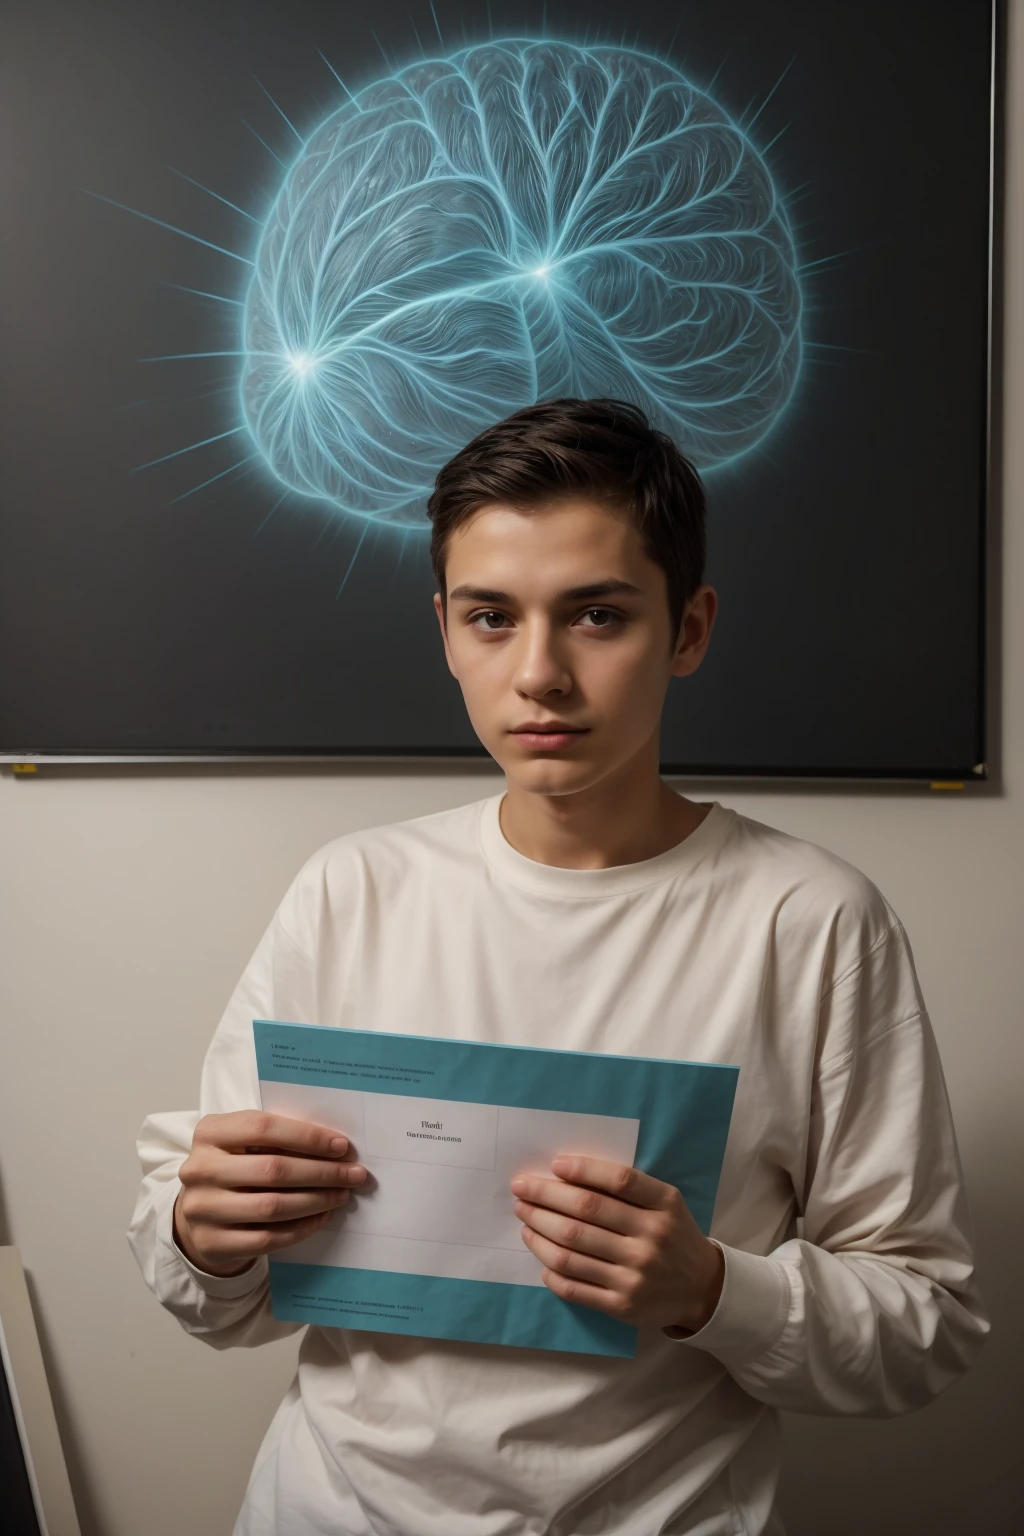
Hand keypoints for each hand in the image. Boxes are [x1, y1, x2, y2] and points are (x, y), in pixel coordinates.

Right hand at [173, 1110, 366, 1276]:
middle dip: (321, 1172)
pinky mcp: (212, 1243)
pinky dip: (301, 1228)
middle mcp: (199, 1169)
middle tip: (354, 1174)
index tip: (341, 1146)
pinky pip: (267, 1238)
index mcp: (210, 1132)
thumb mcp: (244, 1144)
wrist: (198, 1216)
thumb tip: (335, 1147)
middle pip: (272, 1169)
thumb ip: (277, 1139)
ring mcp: (203, 1208)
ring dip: (316, 1201)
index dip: (307, 1137)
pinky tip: (321, 1217)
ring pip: (272, 1206)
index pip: (263, 1127)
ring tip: (342, 1195)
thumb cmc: (234, 1169)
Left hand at [510, 1156, 723, 1332]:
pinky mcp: (622, 1305)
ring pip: (572, 1250)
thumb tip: (568, 1174)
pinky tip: (541, 1258)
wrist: (701, 1289)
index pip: (619, 1181)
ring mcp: (635, 1275)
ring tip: (524, 1220)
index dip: (583, 1170)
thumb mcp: (665, 1203)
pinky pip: (575, 1287)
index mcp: (664, 1206)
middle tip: (521, 1189)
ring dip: (539, 1231)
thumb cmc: (673, 1235)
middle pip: (586, 1213)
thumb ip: (628, 1188)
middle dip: (545, 1198)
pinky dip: (551, 1270)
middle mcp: (651, 1240)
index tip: (554, 1164)